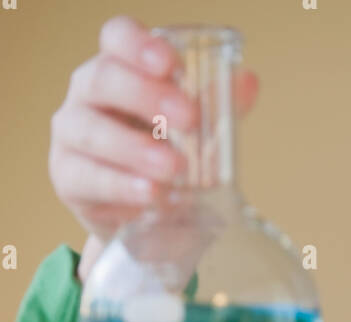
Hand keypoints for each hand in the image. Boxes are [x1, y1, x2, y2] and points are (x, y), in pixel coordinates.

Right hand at [48, 15, 258, 281]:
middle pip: (104, 79)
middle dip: (147, 96)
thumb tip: (247, 82)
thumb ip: (218, 106)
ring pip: (92, 131)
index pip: (117, 38)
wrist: (141, 218)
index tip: (171, 63)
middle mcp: (88, 95)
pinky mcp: (68, 179)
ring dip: (135, 148)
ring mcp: (71, 135)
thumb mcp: (195, 133)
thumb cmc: (165, 159)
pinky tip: (150, 193)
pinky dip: (121, 186)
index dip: (140, 45)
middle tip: (189, 118)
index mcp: (119, 69)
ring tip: (174, 168)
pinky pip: (89, 178)